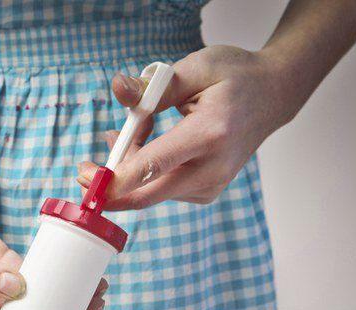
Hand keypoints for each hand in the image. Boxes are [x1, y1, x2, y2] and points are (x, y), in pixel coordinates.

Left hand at [77, 45, 298, 209]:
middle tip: (83, 169)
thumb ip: (152, 87)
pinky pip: (161, 190)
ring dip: (129, 168)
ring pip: (150, 191)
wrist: (272, 96)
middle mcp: (213, 167)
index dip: (116, 177)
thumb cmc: (233, 78)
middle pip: (147, 194)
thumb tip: (117, 89)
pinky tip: (148, 145)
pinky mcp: (206, 192)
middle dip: (109, 186)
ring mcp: (212, 184)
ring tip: (133, 130)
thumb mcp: (195, 68)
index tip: (88, 177)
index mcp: (210, 134)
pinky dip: (144, 173)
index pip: (154, 165)